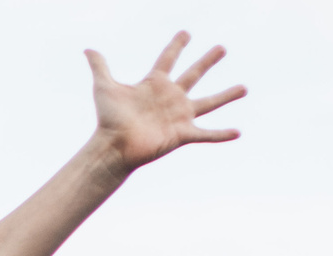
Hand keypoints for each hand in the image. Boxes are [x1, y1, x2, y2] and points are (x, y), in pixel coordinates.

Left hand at [87, 32, 243, 170]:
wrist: (113, 146)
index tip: (186, 33)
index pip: (168, 58)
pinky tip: (238, 132)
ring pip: (209, 102)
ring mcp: (178, 116)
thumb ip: (100, 66)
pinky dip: (222, 134)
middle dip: (208, 61)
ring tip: (244, 87)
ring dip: (227, 95)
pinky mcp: (182, 134)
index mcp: (154, 83)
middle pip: (194, 74)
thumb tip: (88, 48)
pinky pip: (206, 134)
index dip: (177, 45)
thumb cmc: (108, 119)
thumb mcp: (103, 87)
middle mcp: (170, 97)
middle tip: (222, 47)